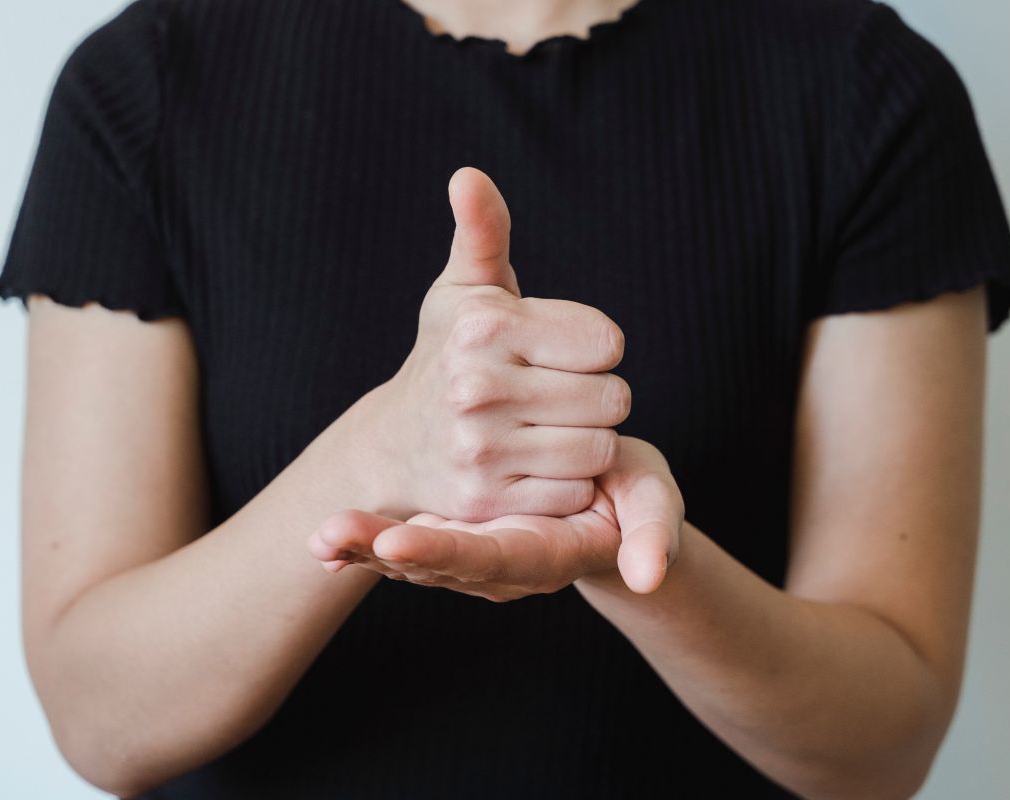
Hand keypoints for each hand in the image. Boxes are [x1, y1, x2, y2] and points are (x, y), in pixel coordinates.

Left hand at [308, 436, 682, 597]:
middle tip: (331, 535)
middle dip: (382, 552)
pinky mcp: (450, 542)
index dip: (449, 552)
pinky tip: (320, 542)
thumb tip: (648, 573)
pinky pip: (403, 548)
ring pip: (410, 562)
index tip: (403, 543)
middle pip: (436, 565)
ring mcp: (471, 558)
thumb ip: (653, 536)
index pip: (492, 557)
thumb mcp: (654, 508)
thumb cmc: (633, 501)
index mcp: (545, 555)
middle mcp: (500, 567)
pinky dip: (363, 547)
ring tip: (319, 537)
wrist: (606, 505)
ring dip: (363, 549)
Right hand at [360, 167, 631, 522]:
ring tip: (545, 428)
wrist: (395, 445)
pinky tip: (533, 465)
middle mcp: (478, 387)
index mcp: (485, 327)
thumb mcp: (464, 290)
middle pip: (614, 397)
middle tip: (552, 395)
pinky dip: (567, 483)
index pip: (609, 341)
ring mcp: (482, 449)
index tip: (555, 352)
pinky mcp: (489, 502)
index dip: (593, 347)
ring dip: (586, 440)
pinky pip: (577, 492)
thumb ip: (483, 231)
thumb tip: (469, 175)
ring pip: (601, 446)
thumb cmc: (448, 355)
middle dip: (595, 396)